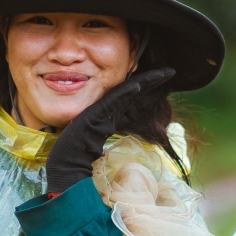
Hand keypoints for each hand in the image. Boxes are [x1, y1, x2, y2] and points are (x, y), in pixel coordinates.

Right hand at [44, 66, 175, 195]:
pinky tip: (137, 85)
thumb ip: (113, 138)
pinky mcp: (94, 116)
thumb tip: (129, 138)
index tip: (165, 79)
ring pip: (125, 92)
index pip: (132, 97)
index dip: (148, 87)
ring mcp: (100, 111)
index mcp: (110, 116)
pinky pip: (112, 102)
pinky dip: (125, 93)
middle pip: (132, 90)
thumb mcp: (105, 145)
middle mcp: (106, 110)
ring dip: (144, 82)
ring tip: (162, 74)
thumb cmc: (80, 157)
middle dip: (152, 80)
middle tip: (170, 71)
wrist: (65, 164)